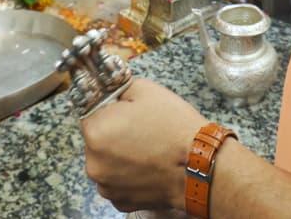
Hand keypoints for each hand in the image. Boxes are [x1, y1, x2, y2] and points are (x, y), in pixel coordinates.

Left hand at [82, 78, 205, 212]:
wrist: (199, 166)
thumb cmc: (173, 126)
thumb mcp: (144, 89)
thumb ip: (116, 87)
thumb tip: (106, 87)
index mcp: (95, 131)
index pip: (91, 113)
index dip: (109, 110)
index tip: (126, 112)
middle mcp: (93, 163)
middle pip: (96, 139)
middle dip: (112, 133)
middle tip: (140, 129)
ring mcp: (106, 186)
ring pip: (106, 162)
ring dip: (118, 156)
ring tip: (146, 149)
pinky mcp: (120, 202)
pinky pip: (117, 182)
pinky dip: (127, 175)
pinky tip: (147, 167)